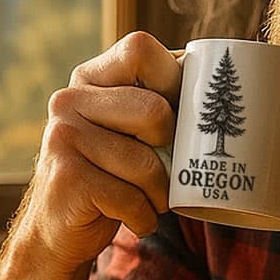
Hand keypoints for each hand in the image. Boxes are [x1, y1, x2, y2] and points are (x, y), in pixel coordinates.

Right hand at [13, 31, 182, 275]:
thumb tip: (219, 84)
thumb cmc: (113, 175)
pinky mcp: (66, 178)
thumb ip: (158, 101)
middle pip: (153, 110)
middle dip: (171, 151)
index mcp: (91, 78)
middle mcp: (69, 99)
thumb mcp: (129, 130)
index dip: (173, 80)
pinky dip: (143, 217)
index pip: (141, 49)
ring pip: (146, 164)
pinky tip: (133, 218)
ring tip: (149, 199)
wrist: (60, 231)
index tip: (179, 114)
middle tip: (164, 170)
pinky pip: (131, 198)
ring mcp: (63, 137)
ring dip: (160, 194)